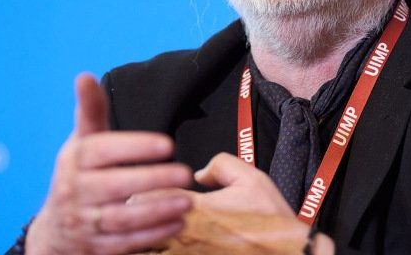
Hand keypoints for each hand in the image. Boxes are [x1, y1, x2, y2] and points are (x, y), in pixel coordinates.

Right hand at [26, 74, 193, 254]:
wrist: (54, 232)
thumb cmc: (78, 176)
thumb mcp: (81, 144)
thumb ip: (91, 112)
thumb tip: (84, 76)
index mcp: (73, 160)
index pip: (102, 150)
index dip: (135, 147)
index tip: (168, 144)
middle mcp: (74, 191)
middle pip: (114, 186)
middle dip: (152, 180)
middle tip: (186, 173)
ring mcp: (83, 223)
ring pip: (121, 218)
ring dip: (157, 211)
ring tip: (188, 202)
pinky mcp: (94, 248)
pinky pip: (125, 243)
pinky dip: (152, 235)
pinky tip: (177, 224)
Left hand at [138, 153, 334, 254]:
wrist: (287, 254)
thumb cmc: (270, 221)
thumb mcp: (252, 179)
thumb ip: (221, 165)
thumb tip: (199, 172)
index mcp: (196, 208)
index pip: (146, 196)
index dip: (135, 191)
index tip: (135, 188)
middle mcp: (184, 235)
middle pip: (135, 227)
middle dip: (127, 219)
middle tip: (123, 213)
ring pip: (141, 250)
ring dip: (136, 242)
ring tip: (131, 236)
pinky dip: (152, 254)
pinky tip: (149, 248)